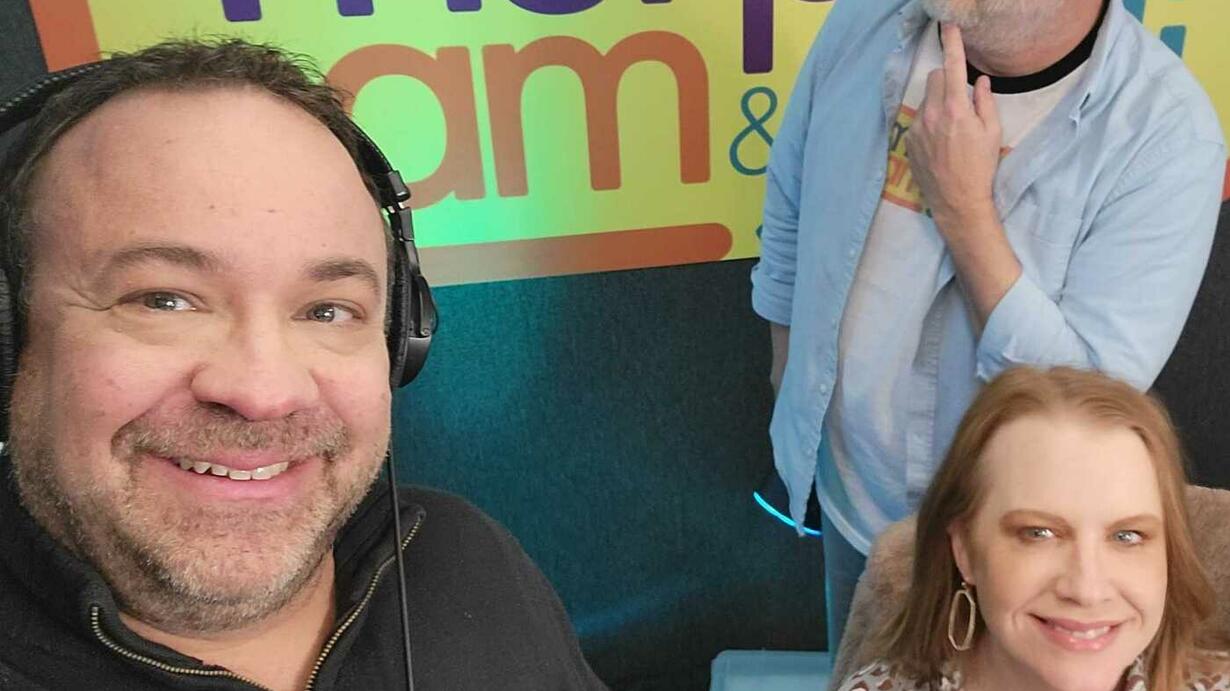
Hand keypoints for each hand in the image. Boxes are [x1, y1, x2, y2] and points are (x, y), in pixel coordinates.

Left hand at [906, 24, 1001, 234]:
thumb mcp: (992, 132)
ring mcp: (917, 127)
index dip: (951, 43)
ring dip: (938, 102)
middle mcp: (932, 114)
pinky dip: (929, 121)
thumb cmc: (981, 166)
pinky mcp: (908, 140)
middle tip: (961, 98)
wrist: (957, 200)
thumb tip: (980, 81)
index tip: (949, 26)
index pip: (953, 66)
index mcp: (956, 109)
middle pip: (935, 77)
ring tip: (951, 128)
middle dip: (948, 79)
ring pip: (926, 98)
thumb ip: (985, 102)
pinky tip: (940, 142)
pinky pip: (919, 119)